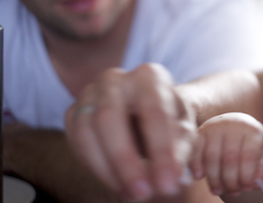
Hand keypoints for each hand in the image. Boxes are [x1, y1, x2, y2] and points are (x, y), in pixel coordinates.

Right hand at [65, 63, 195, 201]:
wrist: (146, 115)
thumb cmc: (170, 122)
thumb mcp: (183, 132)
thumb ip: (179, 152)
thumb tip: (172, 179)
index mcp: (150, 76)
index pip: (154, 112)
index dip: (161, 151)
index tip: (169, 183)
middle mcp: (116, 78)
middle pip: (110, 117)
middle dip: (125, 161)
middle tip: (143, 194)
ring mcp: (90, 92)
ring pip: (86, 130)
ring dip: (106, 168)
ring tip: (131, 193)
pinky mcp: (74, 110)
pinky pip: (75, 139)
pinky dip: (93, 165)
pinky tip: (115, 182)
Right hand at [190, 113, 262, 196]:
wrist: (235, 124)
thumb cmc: (249, 142)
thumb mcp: (260, 152)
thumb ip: (261, 167)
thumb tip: (257, 183)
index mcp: (251, 130)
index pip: (249, 154)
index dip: (247, 175)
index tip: (246, 188)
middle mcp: (233, 125)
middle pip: (229, 157)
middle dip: (230, 180)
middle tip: (233, 192)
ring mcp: (215, 127)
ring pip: (211, 156)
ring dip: (214, 178)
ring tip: (218, 191)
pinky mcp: (201, 131)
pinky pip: (196, 150)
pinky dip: (196, 165)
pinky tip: (199, 177)